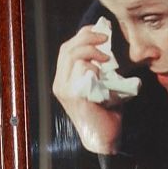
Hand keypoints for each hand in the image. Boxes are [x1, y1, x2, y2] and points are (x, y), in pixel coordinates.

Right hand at [51, 23, 126, 154]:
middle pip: (67, 48)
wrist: (106, 138)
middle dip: (87, 37)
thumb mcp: (101, 84)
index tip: (98, 30)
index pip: (66, 50)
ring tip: (107, 57)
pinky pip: (82, 69)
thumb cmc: (106, 113)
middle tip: (106, 37)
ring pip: (73, 55)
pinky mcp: (75, 95)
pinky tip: (103, 72)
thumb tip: (106, 43)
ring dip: (92, 50)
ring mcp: (65, 90)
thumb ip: (98, 67)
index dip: (81, 35)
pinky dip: (94, 65)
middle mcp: (60, 84)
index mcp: (63, 80)